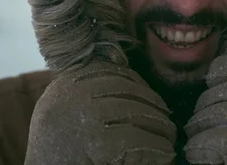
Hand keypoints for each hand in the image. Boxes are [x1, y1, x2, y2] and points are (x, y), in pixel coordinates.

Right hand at [24, 60, 176, 164]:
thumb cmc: (58, 153)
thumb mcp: (63, 113)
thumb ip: (86, 93)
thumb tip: (128, 74)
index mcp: (63, 85)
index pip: (108, 72)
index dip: (136, 84)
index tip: (150, 99)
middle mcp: (71, 96)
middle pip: (126, 90)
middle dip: (152, 105)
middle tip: (167, 122)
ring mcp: (84, 117)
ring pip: (137, 113)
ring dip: (160, 127)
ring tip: (168, 139)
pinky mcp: (99, 143)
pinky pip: (139, 140)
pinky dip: (157, 148)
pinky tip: (164, 154)